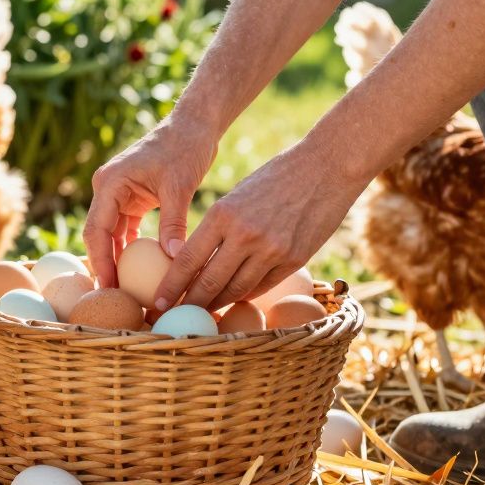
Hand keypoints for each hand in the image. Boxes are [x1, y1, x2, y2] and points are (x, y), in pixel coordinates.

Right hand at [83, 116, 218, 288]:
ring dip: (118, 260)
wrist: (193, 126)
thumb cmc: (185, 148)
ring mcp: (118, 194)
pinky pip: (125, 229)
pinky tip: (141, 272)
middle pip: (98, 235)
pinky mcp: (131, 198)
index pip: (97, 229)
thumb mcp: (179, 186)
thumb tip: (174, 258)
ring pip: (111, 234)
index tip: (110, 287)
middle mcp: (108, 189)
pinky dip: (131, 249)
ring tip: (127, 290)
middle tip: (116, 297)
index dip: (101, 261)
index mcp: (110, 183)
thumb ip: (174, 221)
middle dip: (105, 265)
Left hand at [151, 141, 366, 310]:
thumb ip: (219, 227)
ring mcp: (272, 251)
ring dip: (216, 304)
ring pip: (236, 290)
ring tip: (200, 313)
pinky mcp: (294, 260)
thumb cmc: (276, 176)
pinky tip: (233, 300)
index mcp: (223, 214)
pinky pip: (262, 286)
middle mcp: (245, 236)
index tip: (157, 302)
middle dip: (187, 304)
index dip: (170, 286)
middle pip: (208, 282)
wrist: (327, 167)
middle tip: (171, 317)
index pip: (187, 260)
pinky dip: (245, 295)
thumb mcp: (237, 196)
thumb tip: (197, 261)